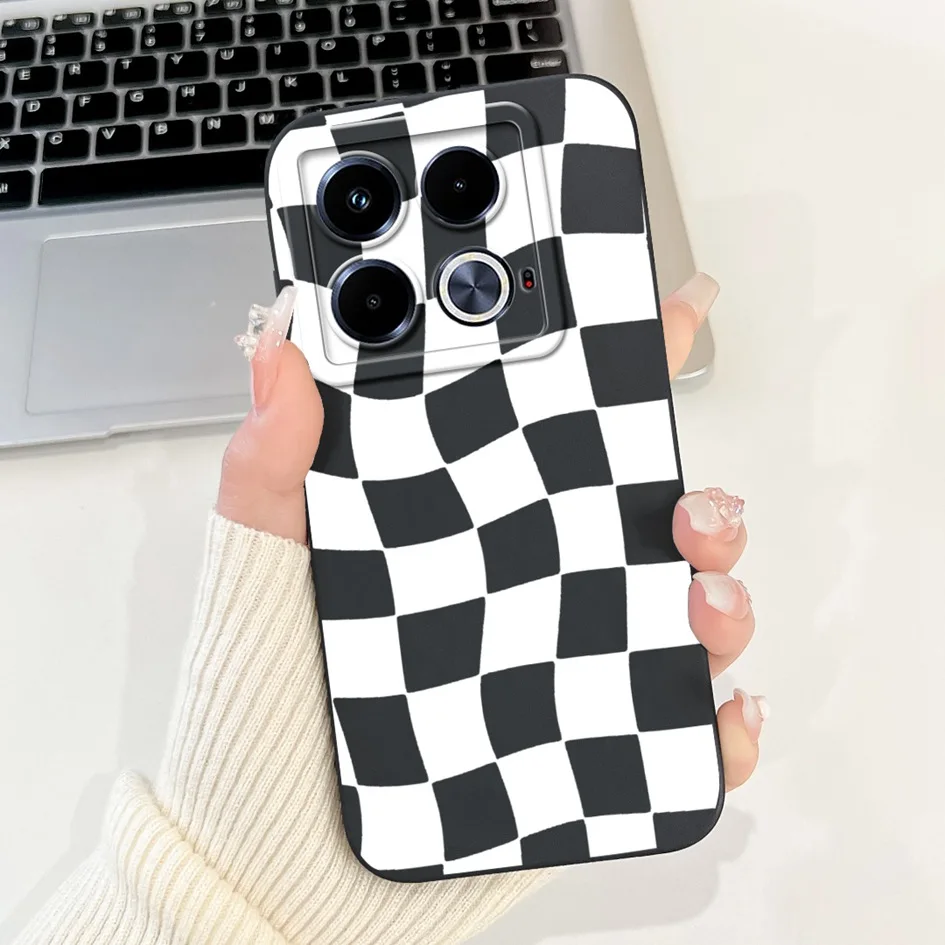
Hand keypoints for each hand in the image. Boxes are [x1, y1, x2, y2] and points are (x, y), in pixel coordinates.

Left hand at [219, 273, 763, 791]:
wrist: (282, 850)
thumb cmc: (268, 698)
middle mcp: (530, 583)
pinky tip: (714, 709)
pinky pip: (679, 732)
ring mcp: (565, 663)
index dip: (623, 371)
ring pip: (682, 613)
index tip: (671, 321)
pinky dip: (718, 723)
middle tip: (691, 510)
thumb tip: (276, 345)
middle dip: (699, 501)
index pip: (560, 432)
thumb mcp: (262, 560)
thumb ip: (273, 458)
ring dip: (722, 599)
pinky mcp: (587, 746)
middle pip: (648, 521)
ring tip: (699, 608)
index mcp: (473, 521)